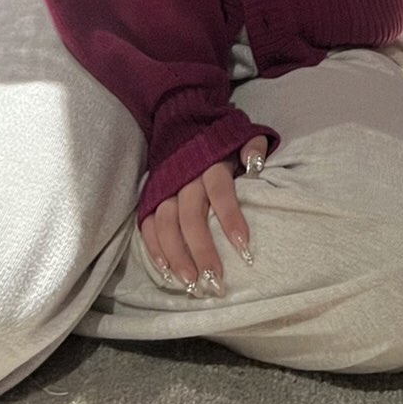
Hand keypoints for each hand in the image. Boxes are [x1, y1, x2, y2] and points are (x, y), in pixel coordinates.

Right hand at [140, 134, 266, 294]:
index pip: (220, 191)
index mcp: (210, 161)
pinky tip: (166, 270)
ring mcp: (164, 188)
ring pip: (166, 224)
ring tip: (190, 281)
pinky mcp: (150, 197)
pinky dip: (154, 248)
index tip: (243, 245)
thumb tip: (255, 163)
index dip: (230, 216)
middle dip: (201, 248)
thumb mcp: (242, 133)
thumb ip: (253, 146)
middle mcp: (184, 176)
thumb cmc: (220, 138)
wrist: (182, 122)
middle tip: (214, 278)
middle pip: (191, 215)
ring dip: (176, 254)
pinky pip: (147, 225)